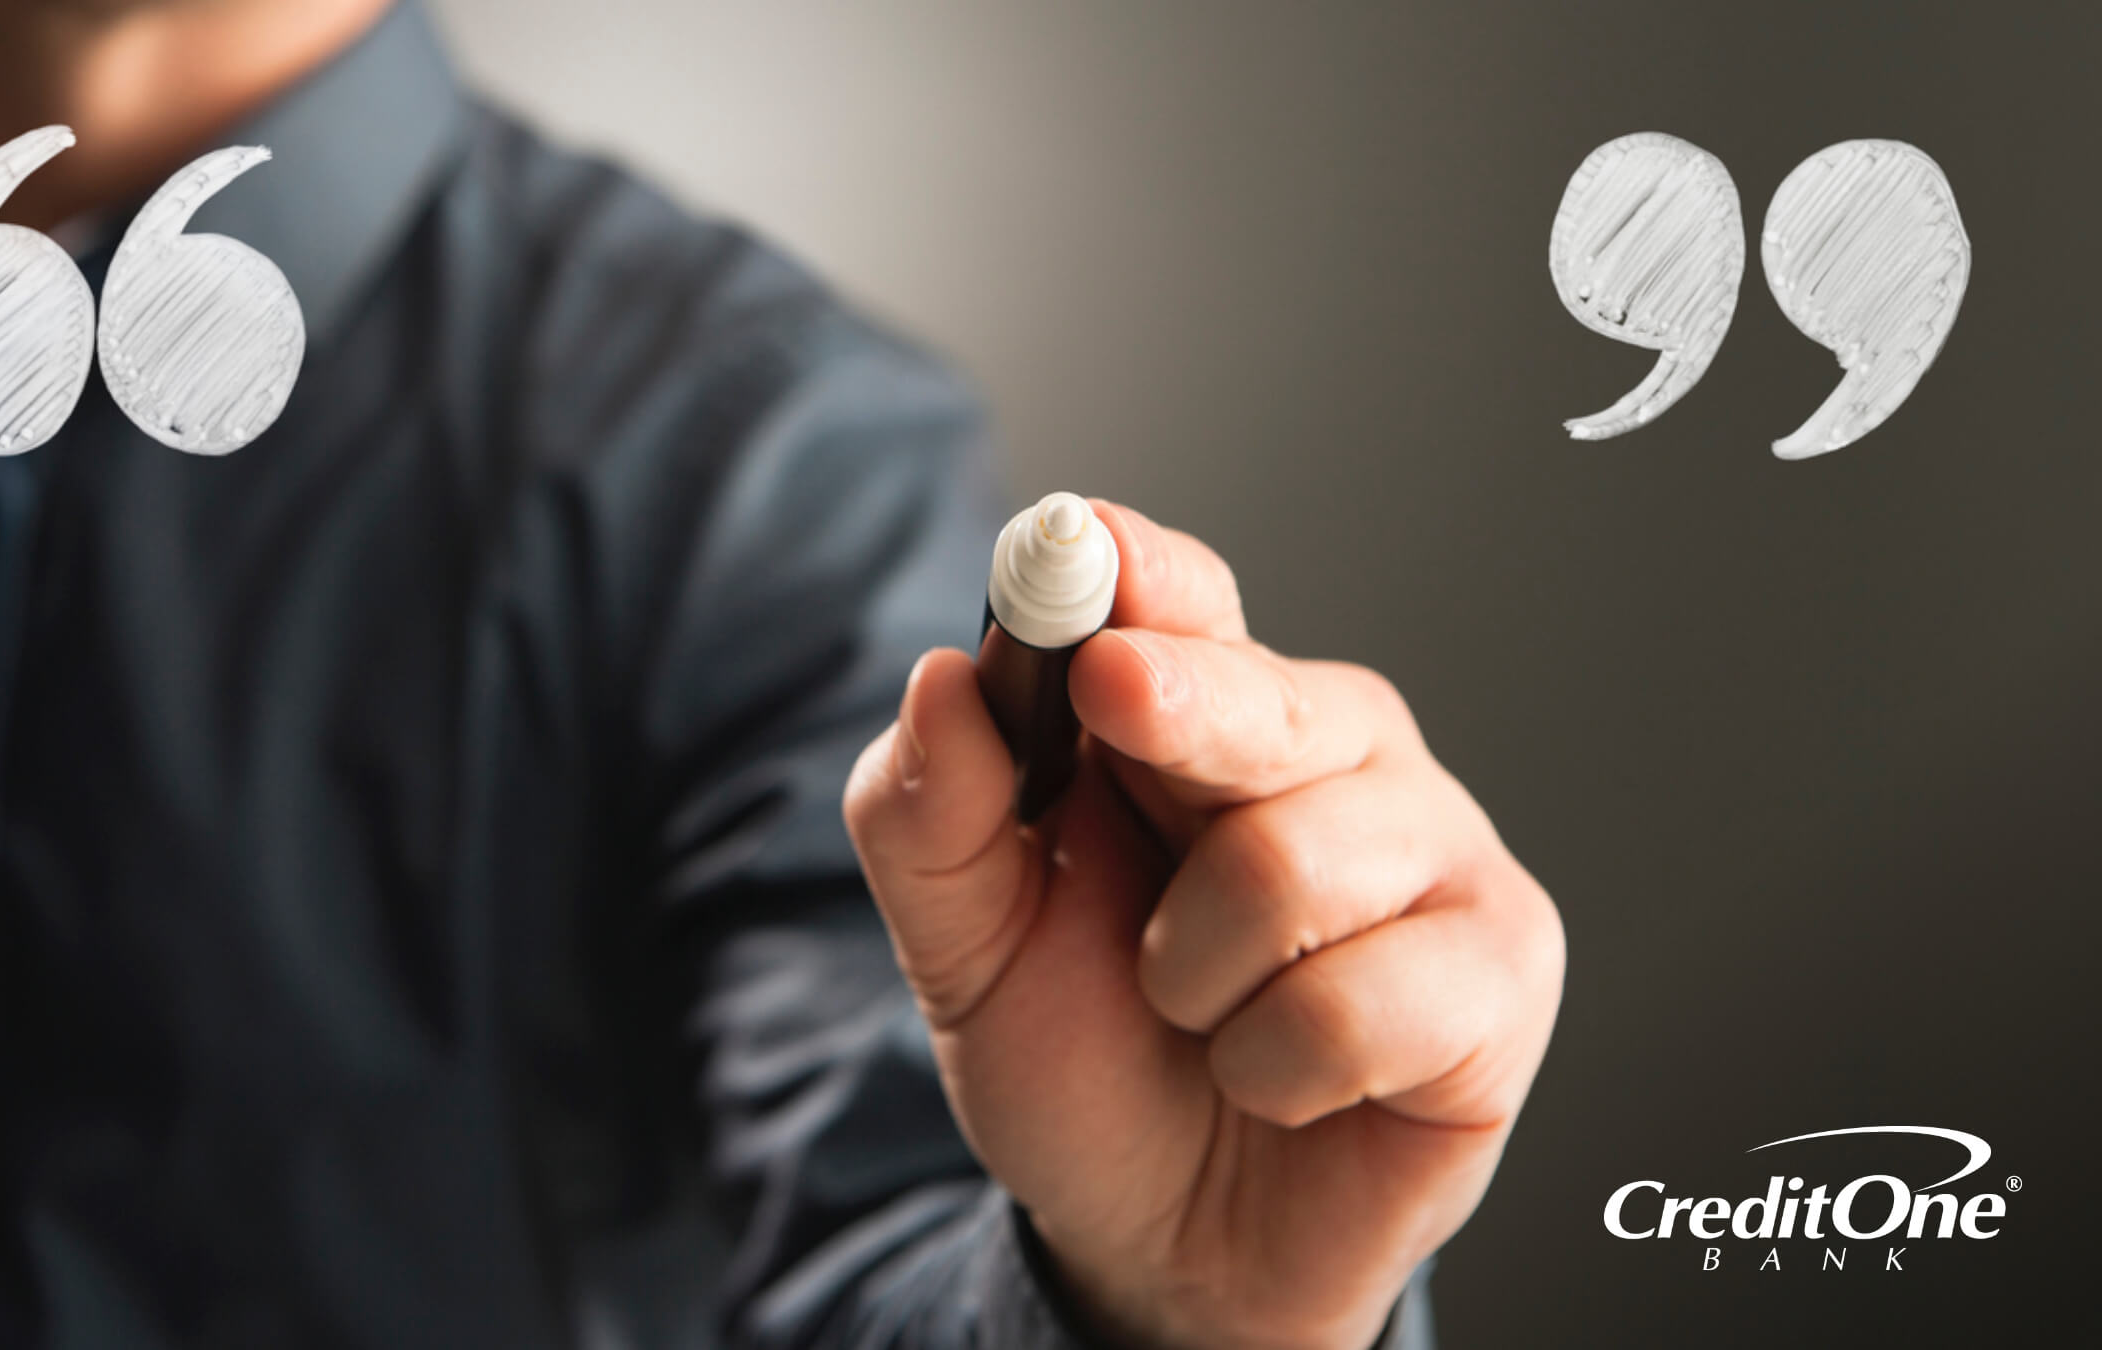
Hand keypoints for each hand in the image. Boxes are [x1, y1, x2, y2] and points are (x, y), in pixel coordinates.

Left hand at [843, 501, 1564, 1349]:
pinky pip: (1364, 1002)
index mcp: (1198, 721)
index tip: (1085, 545)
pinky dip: (1277, 1068)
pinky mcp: (1502, 969)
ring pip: (1293, 864)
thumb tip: (943, 680)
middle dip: (1177, 708)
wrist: (1162, 1246)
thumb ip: (932, 819)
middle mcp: (1330, 756)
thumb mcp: (963, 949)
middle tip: (1113, 699)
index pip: (1181, 602)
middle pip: (1263, 695)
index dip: (1138, 573)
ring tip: (1197, 1018)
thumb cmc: (1086, 1063)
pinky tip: (1281, 1080)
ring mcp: (1432, 852)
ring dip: (1195, 978)